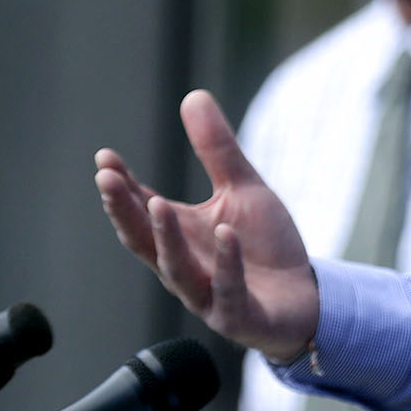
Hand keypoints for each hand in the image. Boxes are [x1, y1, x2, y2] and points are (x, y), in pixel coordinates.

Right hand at [95, 90, 318, 358]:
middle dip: (123, 210)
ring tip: (157, 202)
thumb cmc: (265, 246)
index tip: (105, 158)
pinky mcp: (238, 315)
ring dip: (165, 236)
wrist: (305, 298)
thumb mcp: (243, 189)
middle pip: (143, 240)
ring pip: (176, 269)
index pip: (142, 210)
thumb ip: (217, 150)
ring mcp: (208, 294)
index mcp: (181, 236)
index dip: (121, 187)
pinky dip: (227, 263)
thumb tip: (193, 95)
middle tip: (107, 179)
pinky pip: (229, 290)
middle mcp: (185, 266)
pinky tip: (227, 232)